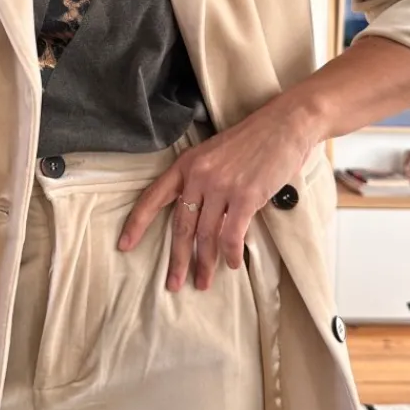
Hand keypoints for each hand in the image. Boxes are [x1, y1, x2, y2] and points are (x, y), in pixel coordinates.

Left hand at [117, 103, 319, 291]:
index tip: (124, 245)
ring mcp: (221, 186)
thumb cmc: (251, 141)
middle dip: (177, 260)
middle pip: (181, 226)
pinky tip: (231, 265)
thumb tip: (198, 217)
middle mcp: (199, 176)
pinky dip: (230, 254)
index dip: (137, 223)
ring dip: (205, 263)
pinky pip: (232, 235)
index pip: (154, 197)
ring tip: (203, 282)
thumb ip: (201, 181)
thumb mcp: (214, 154)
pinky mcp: (245, 197)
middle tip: (173, 284)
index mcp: (186, 164)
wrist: (284, 125)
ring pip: (206, 236)